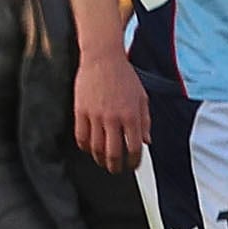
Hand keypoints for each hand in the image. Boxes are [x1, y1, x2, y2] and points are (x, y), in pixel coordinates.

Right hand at [72, 47, 148, 172]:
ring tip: (103, 162)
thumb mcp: (142, 98)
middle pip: (113, 153)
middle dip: (116, 167)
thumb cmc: (125, 77)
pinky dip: (85, 147)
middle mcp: (113, 118)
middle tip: (117, 170)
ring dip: (100, 160)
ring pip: (96, 148)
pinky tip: (89, 149)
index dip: (134, 162)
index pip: (134, 148)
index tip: (133, 166)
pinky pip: (81, 137)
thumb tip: (147, 142)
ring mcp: (95, 116)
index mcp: (132, 116)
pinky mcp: (80, 111)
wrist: (103, 58)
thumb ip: (145, 121)